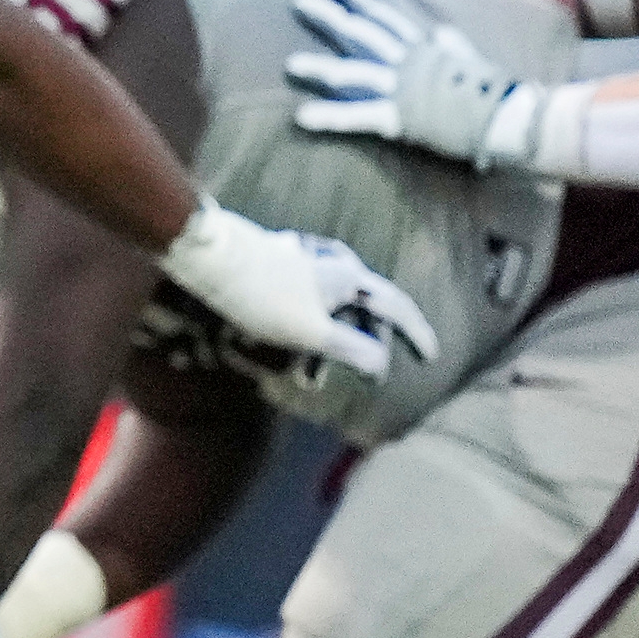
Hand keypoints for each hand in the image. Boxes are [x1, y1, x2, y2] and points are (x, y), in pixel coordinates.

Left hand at [156, 204, 438, 381]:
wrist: (209, 259)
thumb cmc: (261, 296)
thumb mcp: (310, 333)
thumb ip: (351, 349)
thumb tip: (381, 366)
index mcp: (350, 277)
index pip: (396, 307)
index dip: (416, 333)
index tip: (428, 357)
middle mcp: (334, 264)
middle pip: (361, 310)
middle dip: (359, 346)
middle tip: (348, 378)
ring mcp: (307, 261)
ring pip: (330, 308)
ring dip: (326, 343)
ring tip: (306, 375)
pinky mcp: (281, 264)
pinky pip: (305, 302)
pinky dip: (304, 328)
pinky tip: (280, 343)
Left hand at [287, 0, 543, 167]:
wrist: (508, 116)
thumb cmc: (490, 90)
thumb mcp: (468, 59)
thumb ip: (449, 45)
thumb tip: (441, 32)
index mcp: (422, 47)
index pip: (385, 16)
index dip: (358, 0)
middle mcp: (407, 61)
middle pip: (362, 33)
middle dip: (331, 16)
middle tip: (301, 2)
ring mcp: (401, 87)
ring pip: (354, 73)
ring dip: (321, 68)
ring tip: (290, 65)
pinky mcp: (400, 117)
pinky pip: (358, 116)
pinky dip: (329, 117)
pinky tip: (302, 117)